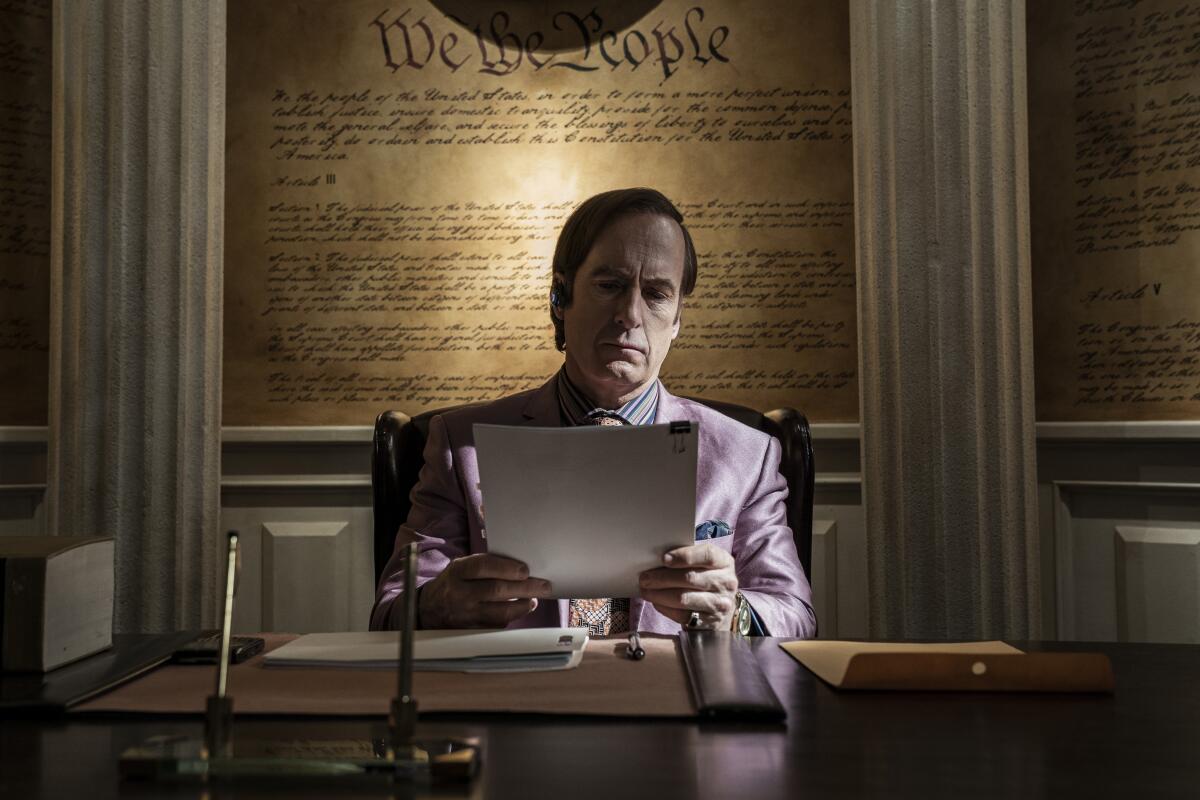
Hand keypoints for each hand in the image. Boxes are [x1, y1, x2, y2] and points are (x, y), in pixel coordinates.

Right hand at [419, 554, 553, 628]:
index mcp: (457, 571)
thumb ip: (484, 564)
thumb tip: (519, 566)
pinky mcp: (470, 630)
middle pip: (495, 590)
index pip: (482, 567)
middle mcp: (459, 593)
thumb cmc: (455, 582)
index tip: (525, 570)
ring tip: (534, 599)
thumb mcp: (461, 567)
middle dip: (524, 588)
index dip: (505, 568)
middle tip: (543, 585)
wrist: (429, 609)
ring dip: (522, 605)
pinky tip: (521, 609)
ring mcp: (465, 614)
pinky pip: (496, 625)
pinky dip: (512, 617)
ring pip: (499, 612)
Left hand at [638, 543, 737, 629]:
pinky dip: (665, 608)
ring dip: (659, 594)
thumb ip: (686, 557)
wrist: (720, 606)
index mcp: (724, 562)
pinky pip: (682, 615)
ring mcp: (720, 604)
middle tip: (644, 577)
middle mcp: (726, 582)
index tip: (664, 558)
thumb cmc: (705, 577)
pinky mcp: (709, 622)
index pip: (707, 555)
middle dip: (663, 577)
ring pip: (684, 598)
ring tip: (645, 590)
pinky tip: (655, 602)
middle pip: (691, 578)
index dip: (684, 556)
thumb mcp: (703, 563)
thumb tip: (656, 558)